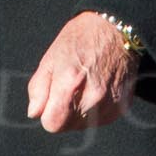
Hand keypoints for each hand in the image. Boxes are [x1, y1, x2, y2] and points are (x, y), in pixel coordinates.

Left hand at [26, 11, 137, 132]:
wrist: (117, 29)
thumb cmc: (81, 39)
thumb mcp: (51, 56)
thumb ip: (39, 87)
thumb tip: (34, 113)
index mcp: (70, 82)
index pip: (52, 124)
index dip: (48, 113)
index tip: (52, 99)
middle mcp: (92, 97)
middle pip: (68, 126)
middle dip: (64, 113)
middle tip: (69, 88)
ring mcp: (109, 103)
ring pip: (84, 125)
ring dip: (80, 113)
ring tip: (85, 86)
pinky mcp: (121, 106)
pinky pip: (101, 120)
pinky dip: (96, 111)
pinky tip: (98, 89)